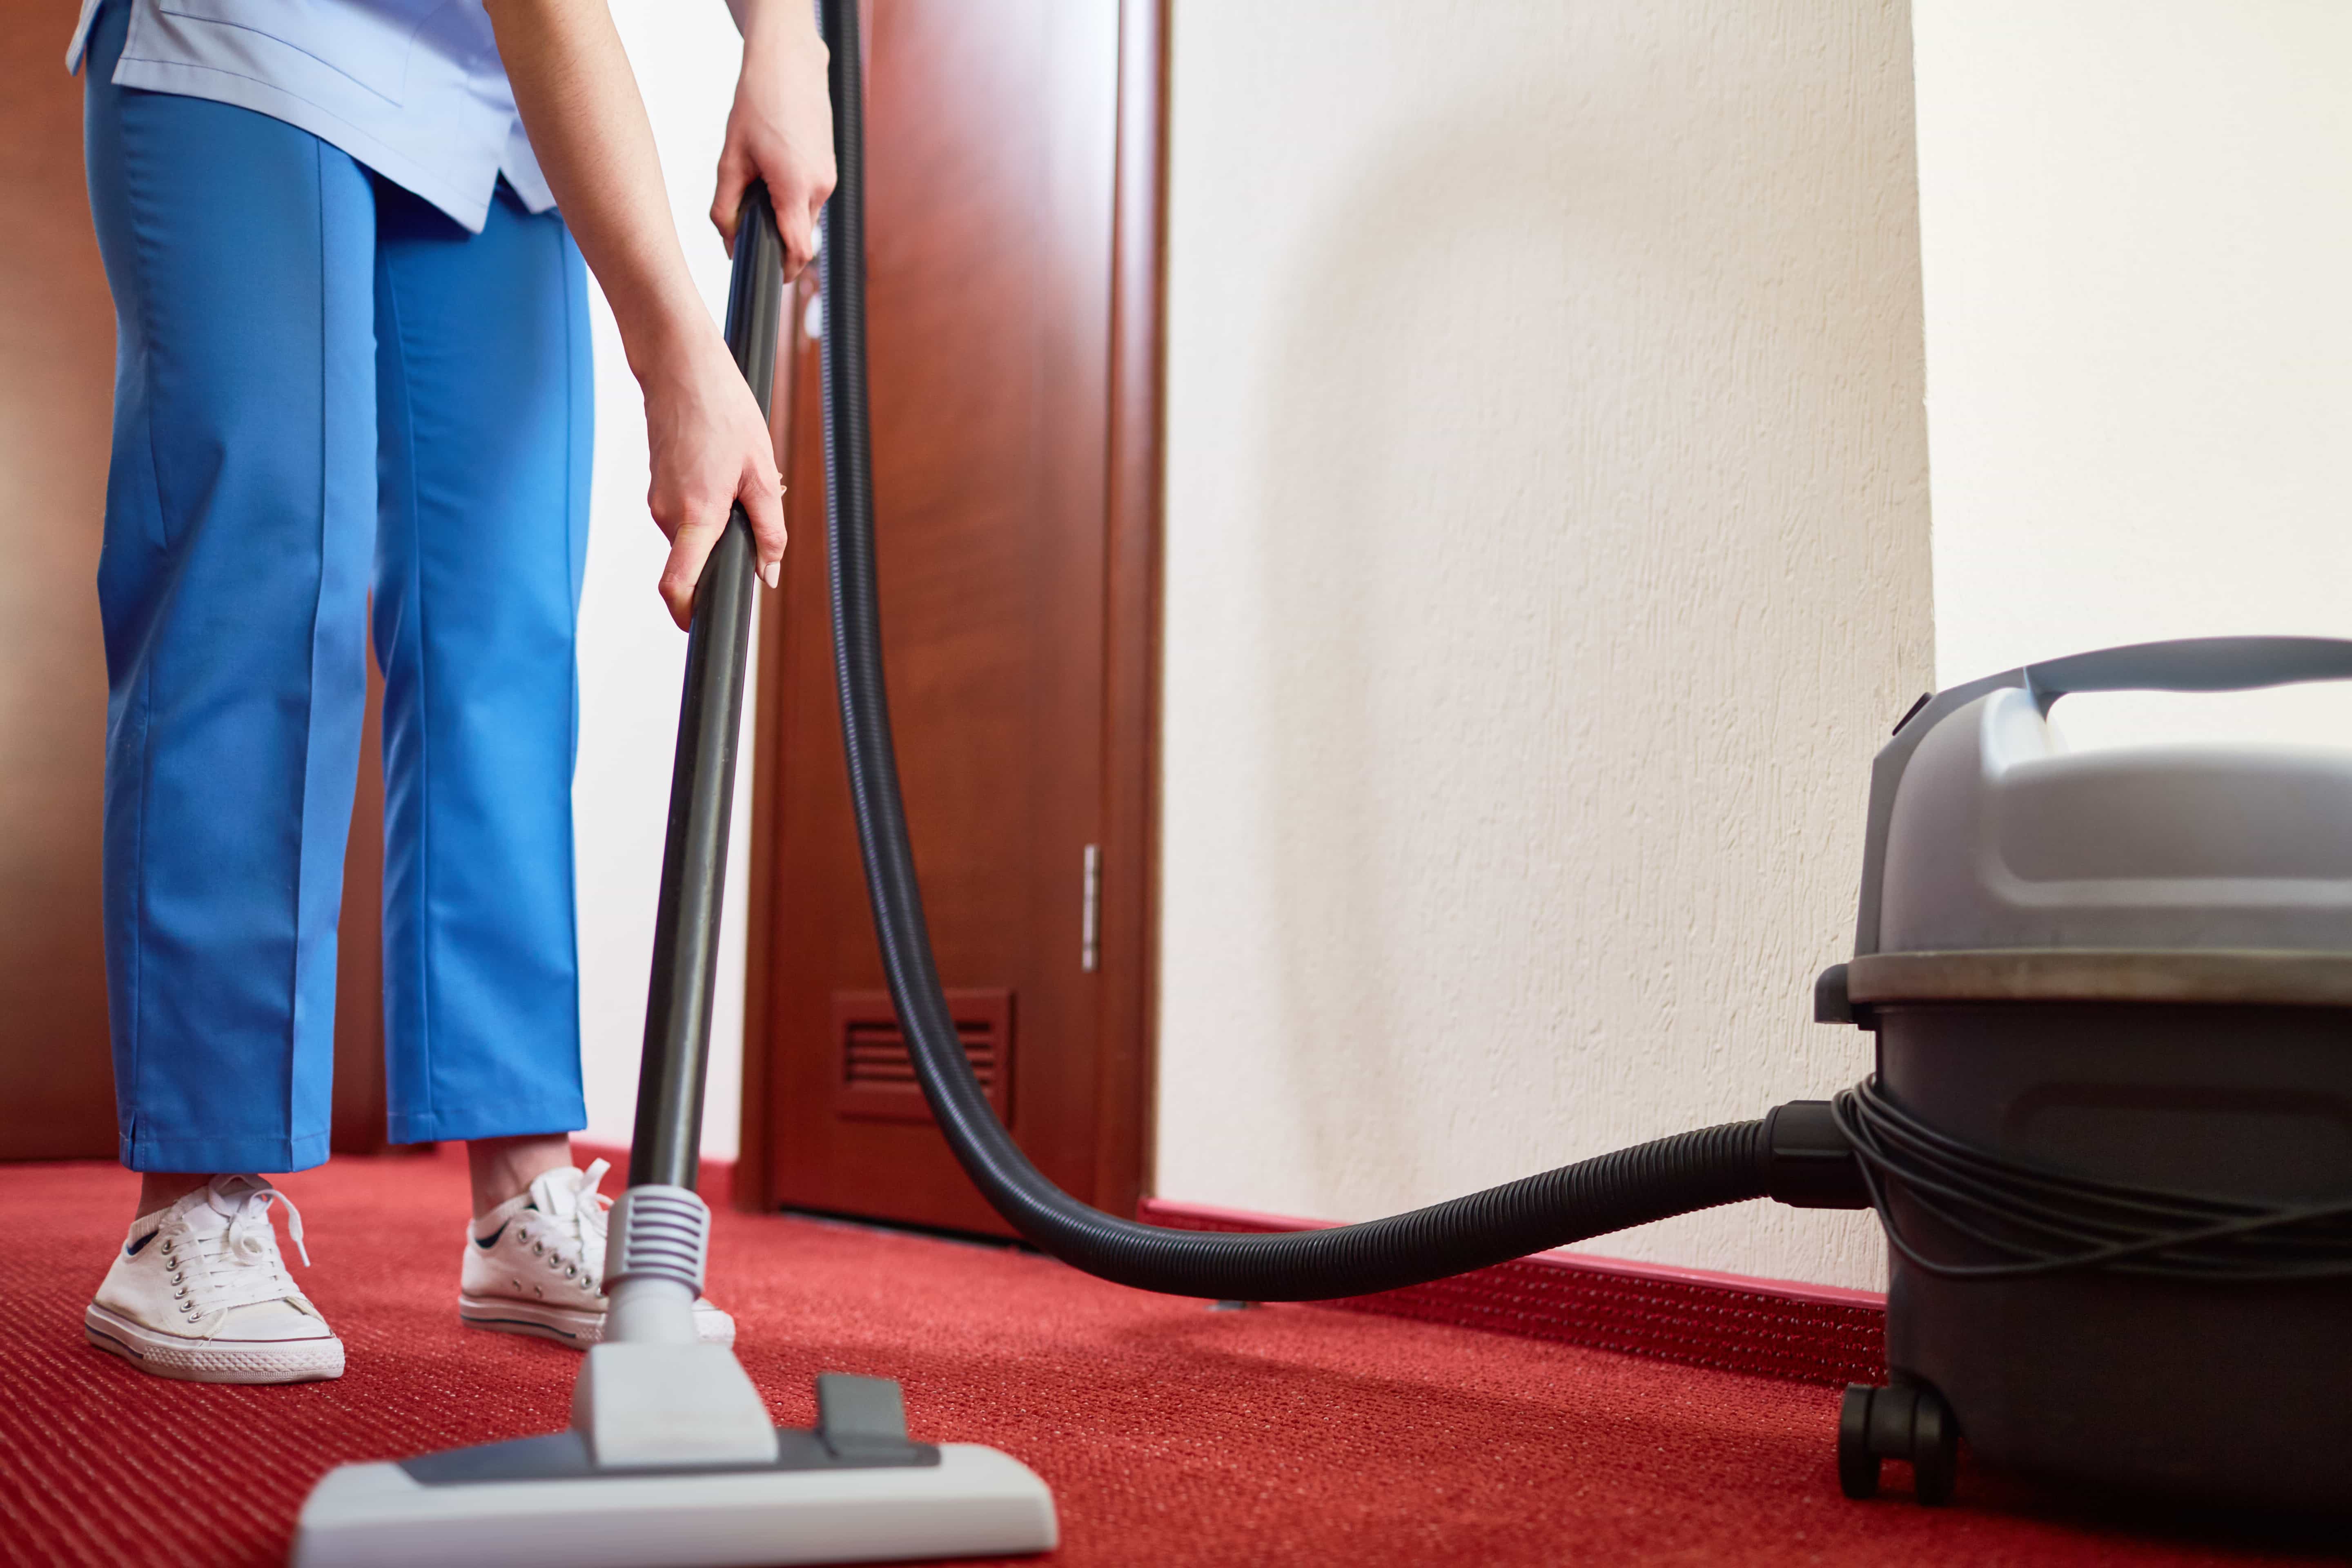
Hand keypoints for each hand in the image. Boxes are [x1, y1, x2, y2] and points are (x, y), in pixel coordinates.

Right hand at [640, 325, 785, 628]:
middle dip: (725, 550)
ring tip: (737, 477)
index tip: (703, 624)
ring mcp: (657, 501)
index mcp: (695, 515)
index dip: (688, 614)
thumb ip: (769, 529)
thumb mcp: (762, 472)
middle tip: (752, 509)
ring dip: (719, 522)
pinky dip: (707, 506)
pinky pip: (685, 515)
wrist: (680, 366)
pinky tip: (722, 468)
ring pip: (693, 535)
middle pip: (695, 560)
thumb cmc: (722, 410)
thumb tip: (770, 573)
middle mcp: (666, 514)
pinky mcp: (657, 487)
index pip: (677, 585)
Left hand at [710, 5, 835, 278]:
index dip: (783, 271)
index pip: (798, 250)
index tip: (768, 279)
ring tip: (758, 188)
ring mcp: (829, 178)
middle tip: (747, 230)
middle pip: (801, 236)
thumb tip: (728, 243)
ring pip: (805, 217)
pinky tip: (772, 173)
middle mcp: (820, 187)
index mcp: (795, 187)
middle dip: (778, 241)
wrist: (790, 64)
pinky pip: (810, 198)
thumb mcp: (730, 158)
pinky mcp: (829, 168)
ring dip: (783, 216)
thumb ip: (724, 207)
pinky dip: (792, 198)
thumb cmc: (758, 104)